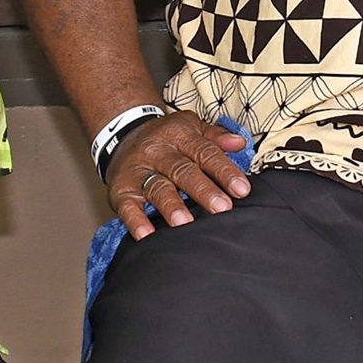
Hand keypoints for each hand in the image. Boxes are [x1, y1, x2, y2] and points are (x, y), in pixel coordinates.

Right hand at [108, 113, 249, 238]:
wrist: (120, 134)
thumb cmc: (166, 138)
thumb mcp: (191, 127)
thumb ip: (215, 137)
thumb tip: (239, 143)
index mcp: (179, 135)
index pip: (205, 152)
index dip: (224, 171)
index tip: (242, 190)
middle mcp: (157, 152)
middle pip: (182, 171)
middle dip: (203, 190)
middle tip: (222, 208)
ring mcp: (138, 171)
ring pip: (157, 188)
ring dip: (171, 206)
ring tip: (185, 223)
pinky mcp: (121, 190)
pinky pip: (127, 206)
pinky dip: (136, 221)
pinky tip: (147, 235)